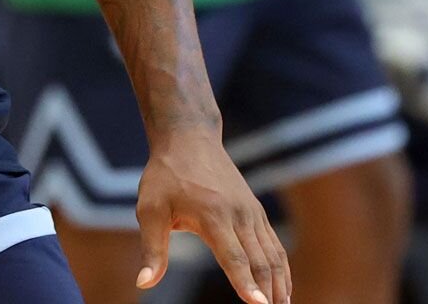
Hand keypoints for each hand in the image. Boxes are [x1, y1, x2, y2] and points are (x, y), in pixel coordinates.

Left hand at [137, 130, 288, 303]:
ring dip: (281, 283)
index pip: (234, 257)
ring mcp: (251, 212)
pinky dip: (281, 267)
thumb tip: (144, 282)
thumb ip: (151, 249)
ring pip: (273, 253)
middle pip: (260, 260)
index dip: (246, 284)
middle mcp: (238, 215)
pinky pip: (274, 244)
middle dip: (269, 292)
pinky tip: (282, 287)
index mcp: (213, 215)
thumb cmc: (165, 176)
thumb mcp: (149, 209)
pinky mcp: (255, 211)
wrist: (189, 139)